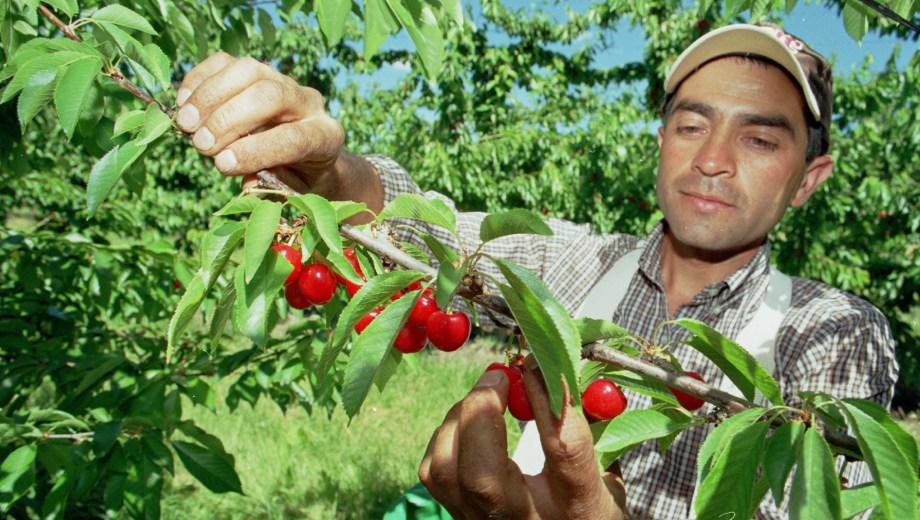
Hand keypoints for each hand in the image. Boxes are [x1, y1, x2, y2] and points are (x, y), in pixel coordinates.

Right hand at [174, 52, 381, 212]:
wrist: (306, 152)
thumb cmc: (298, 177)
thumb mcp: (293, 191)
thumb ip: (274, 188)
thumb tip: (247, 183)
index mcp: (325, 137)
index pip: (294, 139)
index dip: (256, 151)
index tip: (222, 164)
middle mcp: (309, 102)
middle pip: (271, 95)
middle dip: (230, 119)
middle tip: (201, 144)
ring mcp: (283, 79)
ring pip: (248, 70)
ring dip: (210, 96)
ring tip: (186, 125)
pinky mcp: (257, 69)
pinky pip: (226, 62)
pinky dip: (200, 80)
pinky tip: (183, 104)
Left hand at [418, 357, 628, 518]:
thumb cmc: (590, 513)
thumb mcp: (609, 477)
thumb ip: (593, 426)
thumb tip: (565, 367)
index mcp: (580, 509)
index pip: (562, 450)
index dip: (547, 400)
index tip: (538, 364)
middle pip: (482, 476)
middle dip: (481, 412)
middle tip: (499, 376)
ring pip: (446, 471)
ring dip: (460, 418)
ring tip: (485, 398)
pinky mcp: (459, 518)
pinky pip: (434, 472)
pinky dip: (446, 436)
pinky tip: (468, 424)